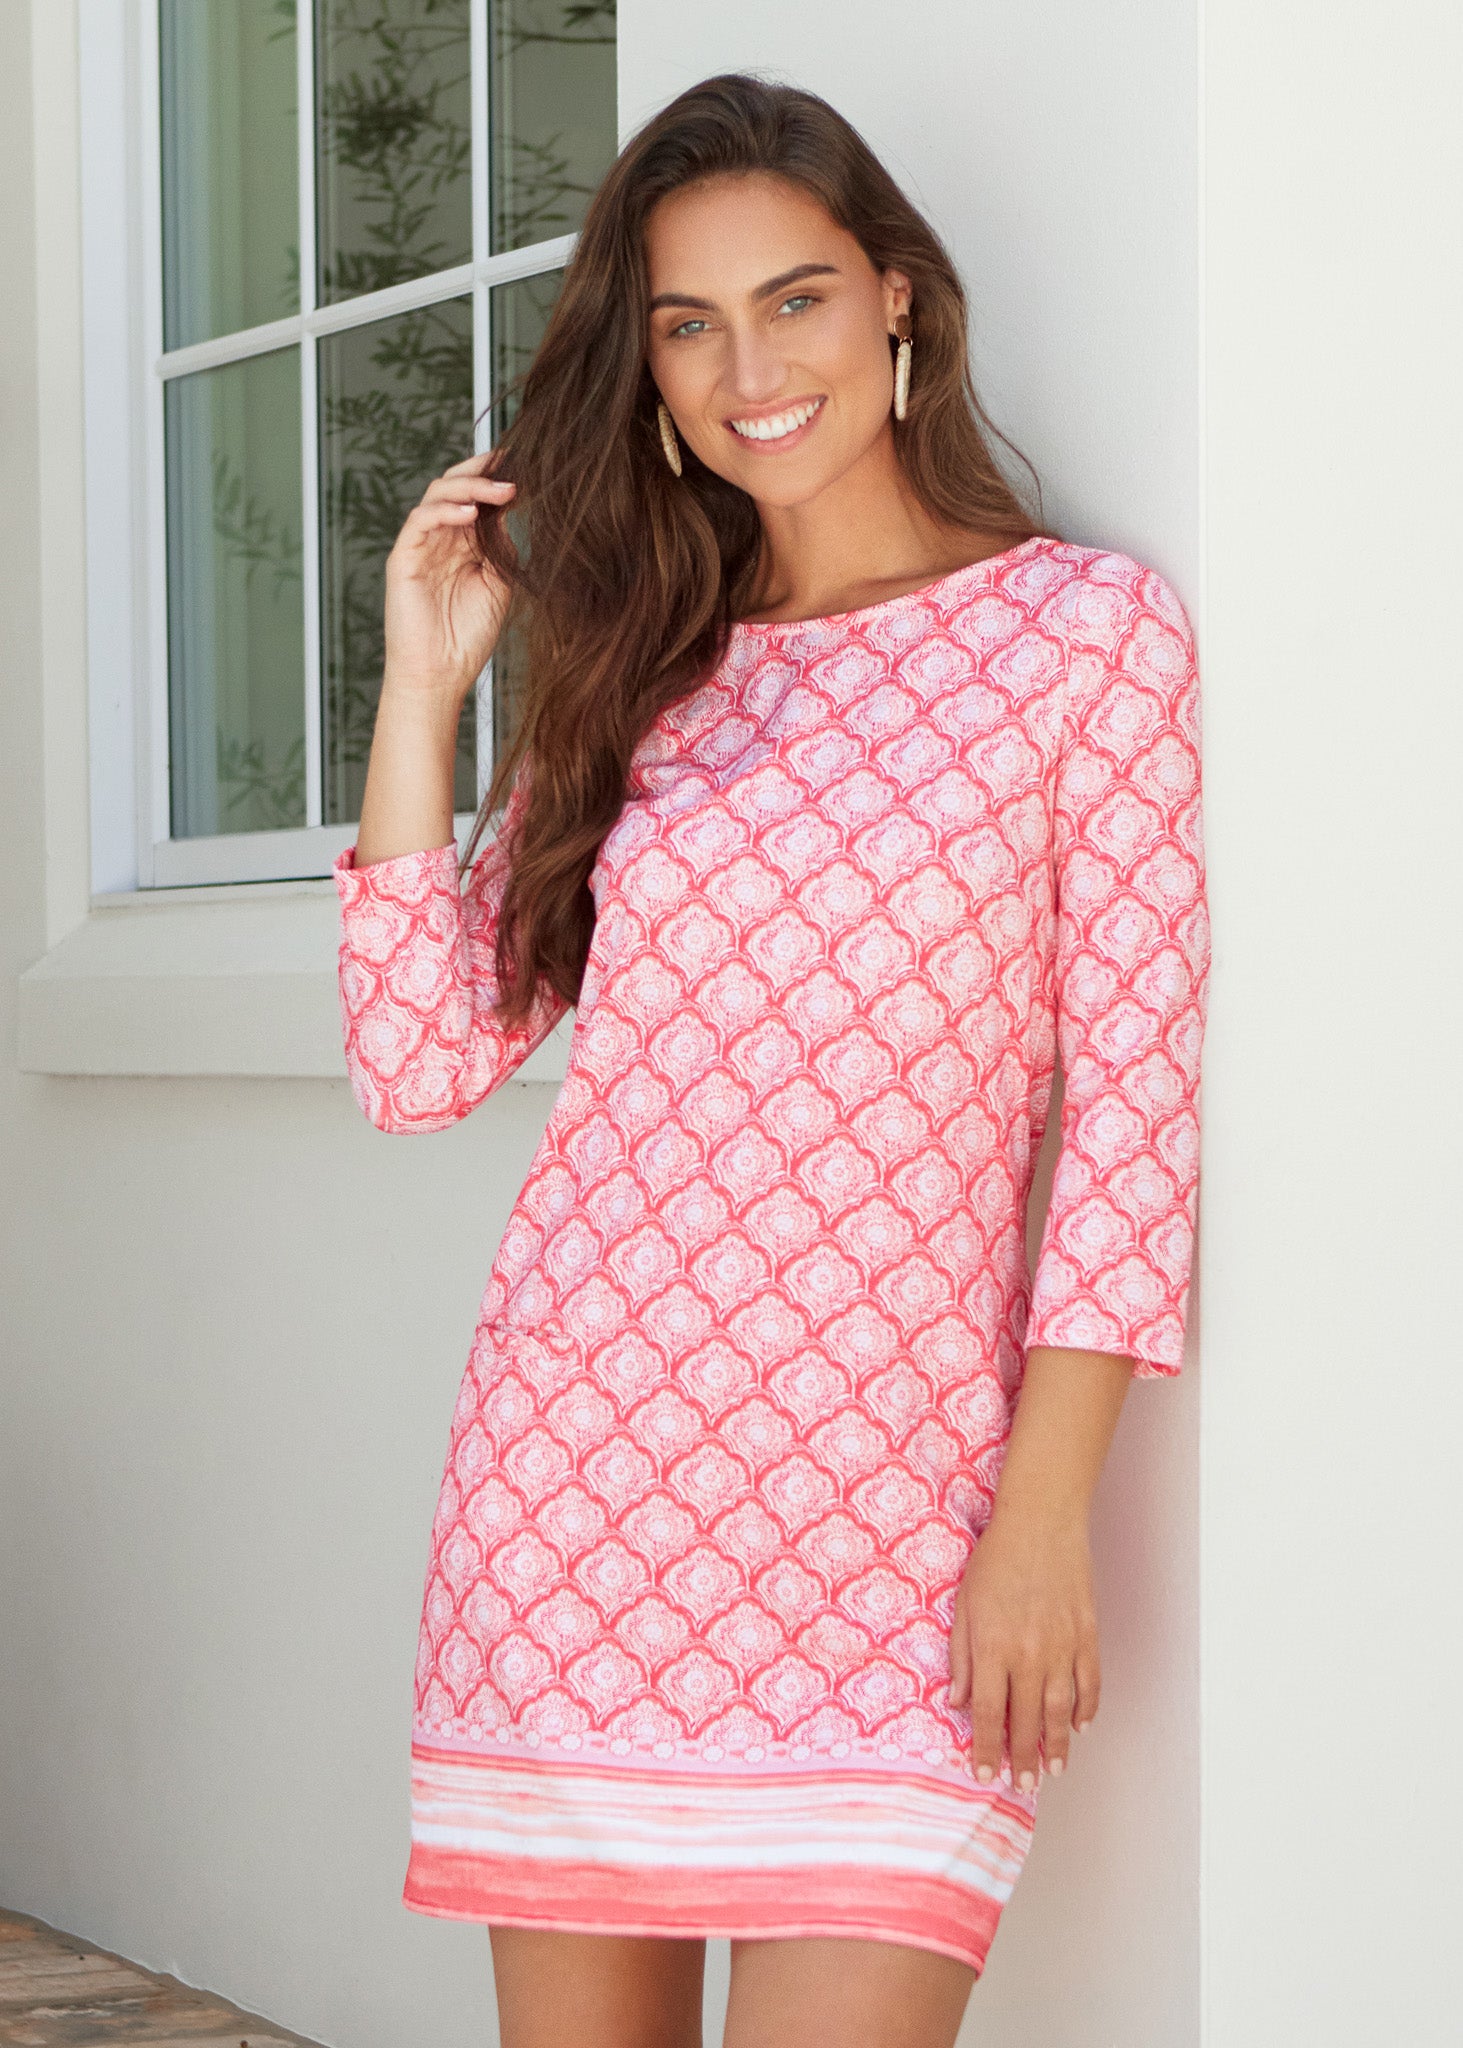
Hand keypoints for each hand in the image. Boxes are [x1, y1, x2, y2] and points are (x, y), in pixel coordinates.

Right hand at [382, 452, 516, 701]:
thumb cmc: (468, 637)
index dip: (496, 478)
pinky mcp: (404, 558)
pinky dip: (444, 511)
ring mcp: (421, 545)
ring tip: (500, 490)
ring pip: (437, 495)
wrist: (440, 676)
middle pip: (455, 485)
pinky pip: (420, 521)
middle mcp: (441, 538)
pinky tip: (470, 514)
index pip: (476, 497)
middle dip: (483, 470)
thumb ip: (501, 548)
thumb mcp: (499, 585)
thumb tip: (508, 511)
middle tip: (513, 466)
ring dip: (469, 487)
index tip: (527, 466)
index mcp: (464, 543)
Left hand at [946, 1506, 1100, 1791]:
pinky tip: (1080, 1726)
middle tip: (1024, 1784)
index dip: (986, 1748)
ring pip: (1062, 1710)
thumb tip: (957, 1700)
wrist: (1041, 1523)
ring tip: (1054, 1769)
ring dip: (1058, 1744)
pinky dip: (1087, 1708)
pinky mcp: (1087, 1634)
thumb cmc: (996, 1559)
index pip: (988, 1713)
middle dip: (1024, 1757)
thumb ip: (961, 1656)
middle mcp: (1030, 1655)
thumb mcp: (964, 1605)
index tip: (984, 1773)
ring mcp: (1063, 1647)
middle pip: (1027, 1721)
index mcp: (994, 1648)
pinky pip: (1090, 1683)